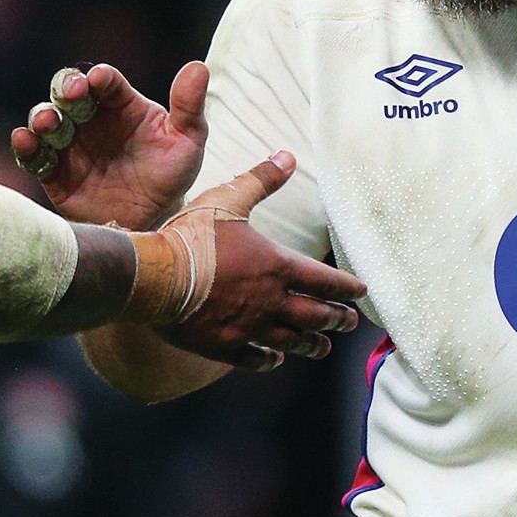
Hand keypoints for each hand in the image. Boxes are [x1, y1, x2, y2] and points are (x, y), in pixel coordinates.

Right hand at [11, 62, 206, 228]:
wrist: (154, 221)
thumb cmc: (171, 174)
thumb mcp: (188, 141)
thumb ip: (189, 107)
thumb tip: (198, 68)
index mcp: (122, 105)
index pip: (107, 84)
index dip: (101, 79)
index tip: (100, 80)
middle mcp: (91, 119)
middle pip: (68, 92)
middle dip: (65, 87)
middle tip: (70, 93)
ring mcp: (71, 145)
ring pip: (47, 120)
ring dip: (43, 116)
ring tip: (47, 122)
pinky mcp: (55, 173)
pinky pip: (35, 156)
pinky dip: (26, 147)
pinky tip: (25, 140)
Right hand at [155, 153, 366, 369]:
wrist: (154, 276)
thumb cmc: (191, 236)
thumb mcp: (229, 199)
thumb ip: (261, 180)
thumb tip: (288, 155)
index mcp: (277, 267)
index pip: (325, 281)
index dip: (347, 288)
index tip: (361, 293)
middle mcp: (270, 302)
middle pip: (315, 316)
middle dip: (337, 319)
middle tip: (350, 322)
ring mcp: (249, 328)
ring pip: (291, 341)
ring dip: (312, 345)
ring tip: (324, 347)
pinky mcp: (224, 346)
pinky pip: (255, 359)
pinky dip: (269, 360)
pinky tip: (276, 360)